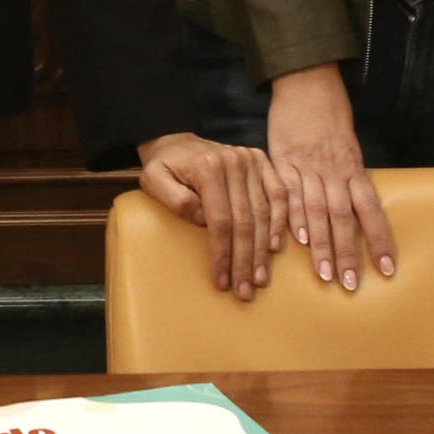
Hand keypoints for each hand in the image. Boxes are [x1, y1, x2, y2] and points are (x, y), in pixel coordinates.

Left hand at [136, 132, 284, 300]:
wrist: (178, 142)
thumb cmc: (165, 167)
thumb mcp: (152, 180)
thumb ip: (174, 200)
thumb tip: (203, 220)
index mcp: (208, 167)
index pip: (220, 220)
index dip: (222, 254)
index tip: (222, 281)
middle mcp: (234, 161)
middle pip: (245, 220)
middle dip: (244, 261)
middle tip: (244, 291)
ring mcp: (251, 160)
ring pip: (264, 213)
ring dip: (263, 251)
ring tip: (259, 279)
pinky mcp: (262, 162)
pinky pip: (279, 195)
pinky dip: (280, 223)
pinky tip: (275, 248)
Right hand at [266, 65, 395, 290]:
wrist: (307, 84)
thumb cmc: (331, 118)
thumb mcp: (348, 148)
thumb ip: (349, 179)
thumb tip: (357, 213)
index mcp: (354, 168)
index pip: (372, 211)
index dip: (380, 240)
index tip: (387, 269)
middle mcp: (335, 171)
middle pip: (345, 217)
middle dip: (348, 253)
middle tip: (350, 284)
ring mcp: (309, 167)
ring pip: (318, 211)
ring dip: (322, 246)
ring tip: (324, 274)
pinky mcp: (284, 162)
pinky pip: (290, 194)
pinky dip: (293, 218)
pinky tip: (296, 241)